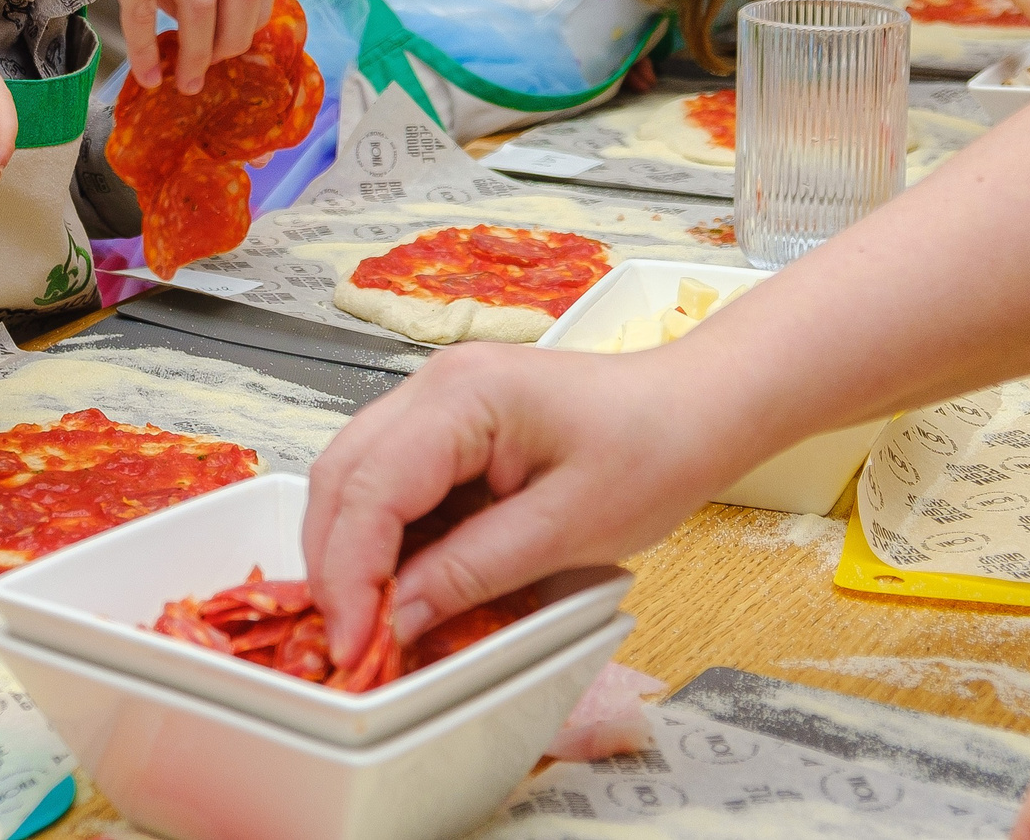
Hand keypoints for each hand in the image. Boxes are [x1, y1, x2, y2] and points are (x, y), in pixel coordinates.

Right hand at [0, 0, 277, 95]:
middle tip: (211, 69)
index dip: (255, 14)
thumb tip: (211, 24)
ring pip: (201, 3)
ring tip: (184, 83)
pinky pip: (146, 9)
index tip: (233, 43)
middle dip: (234, 39)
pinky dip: (148, 51)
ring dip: (197, 55)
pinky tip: (144, 73)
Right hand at [303, 343, 737, 664]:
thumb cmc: (652, 452)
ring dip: (352, 551)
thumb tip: (398, 618)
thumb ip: (473, 570)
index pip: (370, 488)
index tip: (351, 643)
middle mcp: (430, 386)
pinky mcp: (446, 424)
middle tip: (349, 640)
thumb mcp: (569, 528)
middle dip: (335, 564)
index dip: (349, 573)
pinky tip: (402, 582)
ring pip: (354, 477)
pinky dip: (384, 536)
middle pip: (341, 476)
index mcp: (461, 396)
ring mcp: (433, 399)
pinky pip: (390, 480)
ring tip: (370, 619)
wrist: (695, 407)